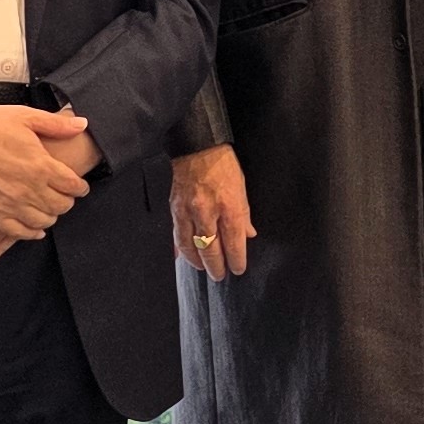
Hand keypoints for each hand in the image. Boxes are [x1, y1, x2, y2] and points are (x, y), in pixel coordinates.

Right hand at [0, 102, 93, 255]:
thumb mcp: (23, 116)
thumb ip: (55, 124)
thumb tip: (82, 124)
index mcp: (41, 165)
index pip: (73, 185)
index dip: (80, 187)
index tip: (80, 187)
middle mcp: (29, 188)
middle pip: (61, 206)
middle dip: (67, 202)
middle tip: (66, 198)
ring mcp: (11, 204)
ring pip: (43, 221)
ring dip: (50, 217)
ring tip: (50, 211)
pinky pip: (18, 232)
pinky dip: (30, 233)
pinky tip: (34, 230)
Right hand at [172, 144, 253, 280]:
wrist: (197, 146)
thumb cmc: (222, 165)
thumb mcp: (241, 187)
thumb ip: (244, 214)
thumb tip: (248, 235)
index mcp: (228, 206)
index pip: (233, 242)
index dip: (236, 259)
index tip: (238, 269)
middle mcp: (207, 212)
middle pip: (211, 249)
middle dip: (216, 266)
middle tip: (219, 276)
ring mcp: (188, 211)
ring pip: (191, 246)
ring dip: (197, 261)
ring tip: (203, 269)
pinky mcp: (174, 208)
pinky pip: (177, 235)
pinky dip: (181, 249)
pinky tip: (183, 257)